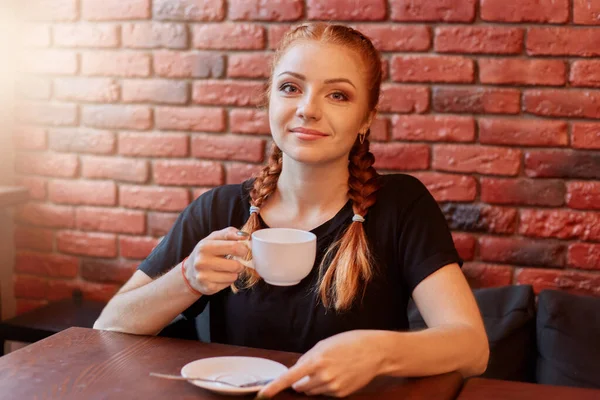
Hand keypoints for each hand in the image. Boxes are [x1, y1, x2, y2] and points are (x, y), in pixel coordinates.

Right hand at [185, 227, 249, 294]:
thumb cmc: (205, 252)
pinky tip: (221, 276)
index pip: (234, 247)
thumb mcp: (214, 238)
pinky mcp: (208, 287)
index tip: (243, 250)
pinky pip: (229, 284)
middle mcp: (202, 262)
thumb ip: (229, 233)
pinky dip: (228, 280)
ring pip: (233, 276)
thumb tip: (245, 236)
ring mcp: (204, 276)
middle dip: (240, 263)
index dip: (243, 249)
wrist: (189, 272)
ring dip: (234, 272)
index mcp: (205, 246)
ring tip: (227, 269)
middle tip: (236, 261)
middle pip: (235, 265)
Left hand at [257, 330, 384, 397]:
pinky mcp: (341, 394)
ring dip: (313, 383)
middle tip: (313, 368)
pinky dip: (326, 386)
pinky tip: (338, 374)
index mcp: (316, 361)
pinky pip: (325, 393)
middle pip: (300, 387)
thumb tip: (295, 371)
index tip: (262, 394)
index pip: (289, 377)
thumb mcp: (324, 344)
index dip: (274, 387)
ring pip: (312, 391)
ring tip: (329, 368)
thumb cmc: (349, 343)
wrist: (375, 352)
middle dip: (300, 381)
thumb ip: (308, 358)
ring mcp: (333, 388)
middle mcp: (323, 377)